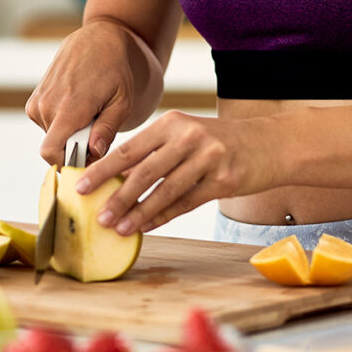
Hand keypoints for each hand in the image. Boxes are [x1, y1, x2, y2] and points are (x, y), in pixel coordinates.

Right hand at [26, 21, 139, 165]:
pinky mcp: (34, 100)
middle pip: (56, 148)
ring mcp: (37, 102)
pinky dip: (61, 123)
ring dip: (69, 134)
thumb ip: (107, 129)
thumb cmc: (115, 71)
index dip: (69, 163)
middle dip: (75, 147)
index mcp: (69, 108)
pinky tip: (76, 106)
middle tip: (97, 129)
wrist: (96, 40)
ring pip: (51, 137)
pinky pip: (46, 126)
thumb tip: (94, 153)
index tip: (88, 158)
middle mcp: (47, 105)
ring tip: (88, 113)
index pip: (51, 152)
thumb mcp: (122, 101)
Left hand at [75, 111, 272, 234]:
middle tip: (97, 216)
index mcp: (172, 123)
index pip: (130, 148)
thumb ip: (153, 154)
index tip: (81, 185)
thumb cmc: (219, 142)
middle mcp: (188, 137)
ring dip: (139, 213)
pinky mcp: (224, 180)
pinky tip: (147, 227)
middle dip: (117, 196)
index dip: (103, 169)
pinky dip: (163, 216)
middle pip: (144, 171)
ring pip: (164, 191)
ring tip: (119, 228)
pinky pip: (186, 203)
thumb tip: (114, 179)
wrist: (270, 144)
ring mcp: (208, 158)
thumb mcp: (185, 136)